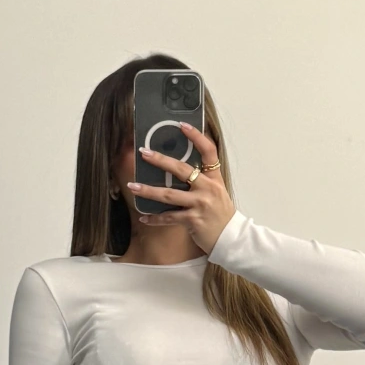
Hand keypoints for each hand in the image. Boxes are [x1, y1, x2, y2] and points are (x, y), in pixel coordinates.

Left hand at [127, 124, 235, 255]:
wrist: (231, 238)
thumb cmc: (221, 215)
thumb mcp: (216, 193)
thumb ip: (201, 181)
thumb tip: (177, 171)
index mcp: (214, 178)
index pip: (209, 151)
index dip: (196, 137)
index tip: (182, 125)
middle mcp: (207, 188)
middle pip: (181, 169)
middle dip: (160, 160)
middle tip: (144, 153)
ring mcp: (200, 204)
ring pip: (169, 194)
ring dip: (149, 190)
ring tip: (133, 186)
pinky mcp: (193, 220)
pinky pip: (169, 217)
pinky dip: (155, 219)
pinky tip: (144, 218)